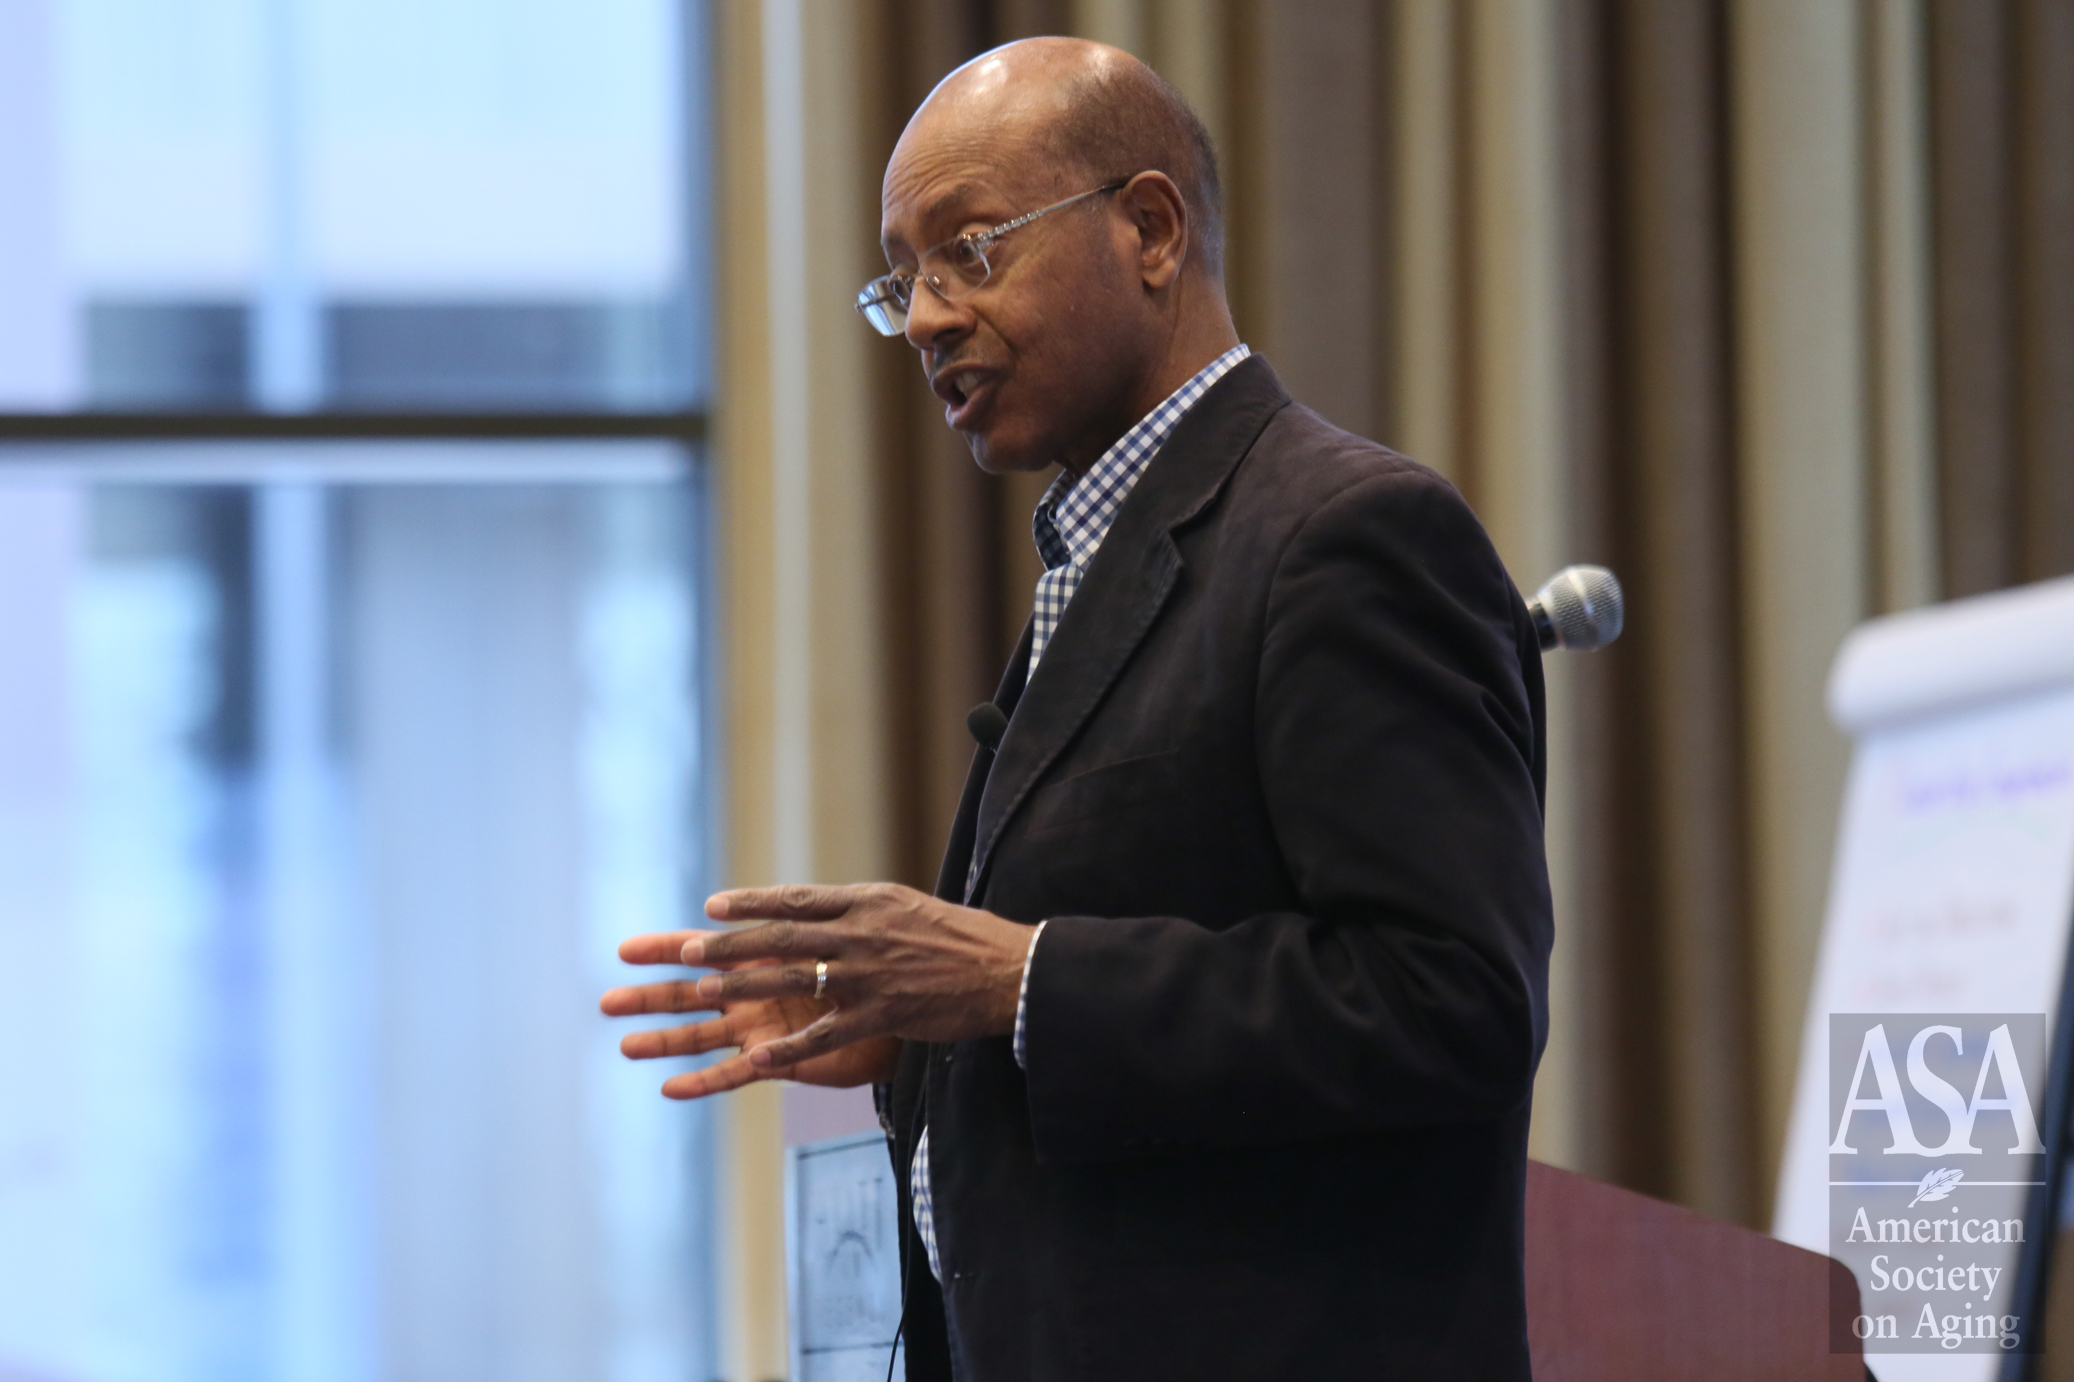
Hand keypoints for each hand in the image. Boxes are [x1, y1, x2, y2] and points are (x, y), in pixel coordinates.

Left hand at [600, 883, 1035, 1100]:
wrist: (1008, 970)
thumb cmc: (960, 937)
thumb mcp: (907, 907)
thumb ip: (861, 910)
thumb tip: (821, 908)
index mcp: (866, 902)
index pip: (796, 900)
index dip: (751, 904)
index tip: (712, 908)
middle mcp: (861, 934)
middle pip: (782, 937)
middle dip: (730, 946)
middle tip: (688, 952)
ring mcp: (868, 975)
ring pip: (792, 980)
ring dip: (743, 987)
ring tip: (702, 994)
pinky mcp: (882, 1015)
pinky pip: (825, 1034)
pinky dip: (788, 1049)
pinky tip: (756, 1058)